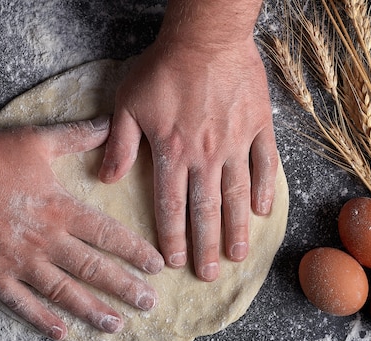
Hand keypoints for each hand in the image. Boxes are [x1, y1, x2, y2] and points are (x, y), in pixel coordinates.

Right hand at [0, 100, 163, 339]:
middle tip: (148, 304)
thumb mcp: (37, 140)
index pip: (107, 234)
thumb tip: (109, 122)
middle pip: (93, 269)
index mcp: (60, 209)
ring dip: (92, 310)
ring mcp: (20, 261)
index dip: (135, 251)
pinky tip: (62, 333)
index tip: (157, 266)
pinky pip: (22, 303)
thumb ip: (77, 136)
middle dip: (124, 287)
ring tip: (116, 325)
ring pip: (63, 292)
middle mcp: (46, 240)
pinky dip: (42, 319)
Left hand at [99, 32, 277, 280]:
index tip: (173, 263)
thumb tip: (105, 179)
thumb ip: (119, 145)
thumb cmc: (163, 68)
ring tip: (239, 255)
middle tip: (210, 275)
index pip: (170, 207)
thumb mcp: (128, 103)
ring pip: (237, 195)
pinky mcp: (258, 126)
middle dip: (206, 247)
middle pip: (206, 211)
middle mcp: (205, 156)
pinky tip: (264, 211)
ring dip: (238, 228)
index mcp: (172, 153)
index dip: (172, 238)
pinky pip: (265, 164)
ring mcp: (235, 143)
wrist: (206, 36)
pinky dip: (265, 189)